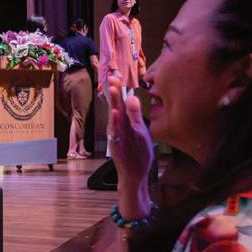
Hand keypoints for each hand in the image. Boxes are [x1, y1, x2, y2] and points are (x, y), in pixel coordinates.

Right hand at [104, 74, 153, 189]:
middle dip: (114, 94)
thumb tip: (132, 96)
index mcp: (125, 123)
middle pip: (116, 108)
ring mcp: (117, 138)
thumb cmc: (137, 152)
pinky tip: (114, 116)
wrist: (135, 175)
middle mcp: (119, 129)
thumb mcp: (139, 131)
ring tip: (113, 92)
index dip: (118, 90)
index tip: (116, 76)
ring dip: (113, 105)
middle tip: (112, 79)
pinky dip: (114, 126)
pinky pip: (116, 135)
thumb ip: (135, 115)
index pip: (121, 104)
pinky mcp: (117, 148)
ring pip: (114, 120)